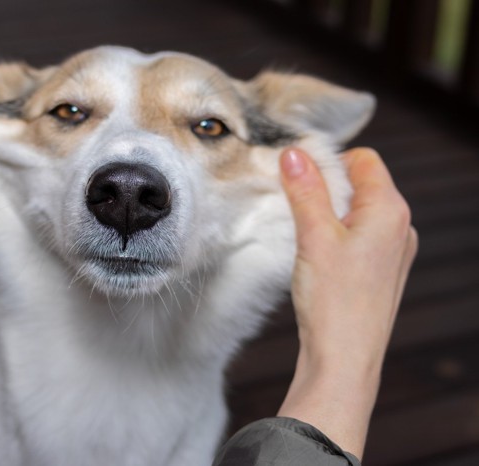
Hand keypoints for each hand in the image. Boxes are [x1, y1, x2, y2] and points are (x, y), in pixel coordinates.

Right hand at [276, 147, 417, 458]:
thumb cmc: (334, 301)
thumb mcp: (314, 236)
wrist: (344, 358)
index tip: (298, 178)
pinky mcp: (383, 270)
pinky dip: (338, 236)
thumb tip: (295, 153)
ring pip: (358, 211)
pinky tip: (320, 259)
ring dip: (330, 214)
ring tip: (308, 240)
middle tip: (298, 211)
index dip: (328, 161)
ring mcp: (395, 250)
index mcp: (390, 210)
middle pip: (361, 183)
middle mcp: (400, 226)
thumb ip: (305, 190)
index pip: (363, 159)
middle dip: (327, 189)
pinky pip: (361, 236)